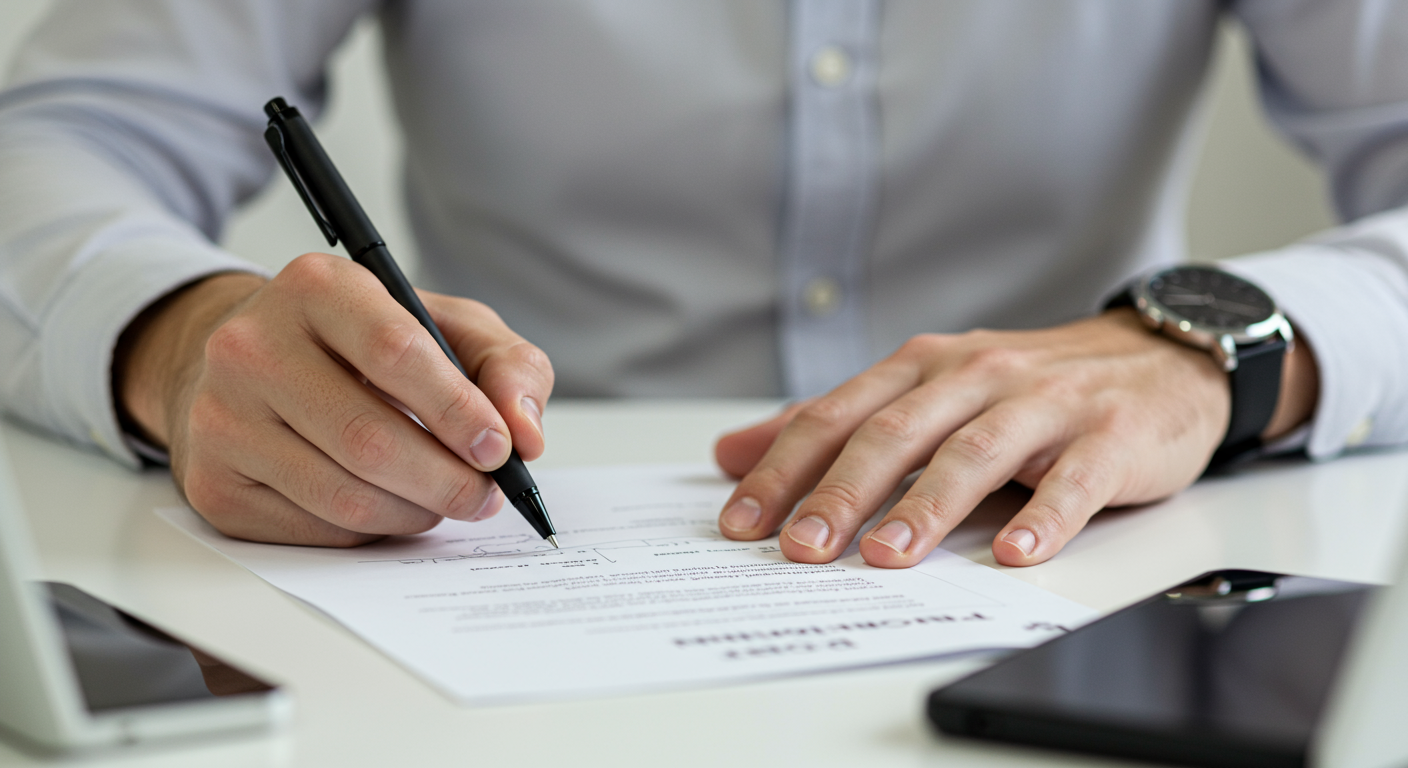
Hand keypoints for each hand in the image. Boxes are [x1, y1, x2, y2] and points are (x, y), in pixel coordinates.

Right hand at [114, 253, 552, 545]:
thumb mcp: (447, 326)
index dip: (456, 409)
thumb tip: (526, 434)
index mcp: (316, 287)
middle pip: (368, 438)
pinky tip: (389, 503)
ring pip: (345, 495)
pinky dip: (373, 528)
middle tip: (486, 495)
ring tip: (444, 498)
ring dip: (416, 511)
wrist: (253, 366)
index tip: (499, 448)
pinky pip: (317, 528)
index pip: (394, 351)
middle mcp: (251, 346)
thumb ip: (506, 365)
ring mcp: (222, 418)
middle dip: (447, 480)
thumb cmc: (365, 345)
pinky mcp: (213, 484)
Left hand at [713, 309, 1316, 567]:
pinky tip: (1014, 555)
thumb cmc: (1025, 386)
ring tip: (887, 556)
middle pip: (895, 434)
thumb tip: (734, 453)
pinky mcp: (1109, 435)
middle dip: (841, 493)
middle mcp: (975, 376)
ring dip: (927, 508)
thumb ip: (835, 423)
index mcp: (922, 367)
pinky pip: (1072, 480)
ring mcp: (1043, 403)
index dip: (785, 468)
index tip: (742, 521)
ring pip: (974, 454)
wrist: (1154, 357)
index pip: (838, 417)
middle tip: (799, 547)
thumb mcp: (924, 392)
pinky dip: (1042, 518)